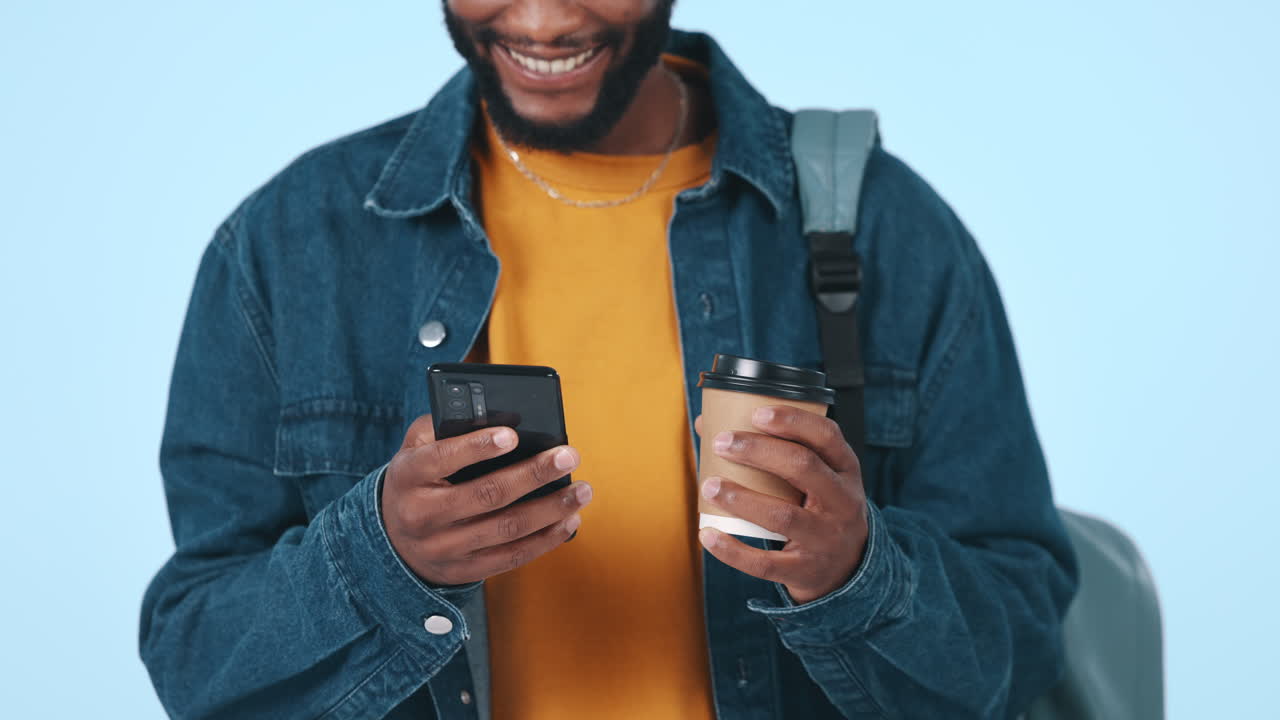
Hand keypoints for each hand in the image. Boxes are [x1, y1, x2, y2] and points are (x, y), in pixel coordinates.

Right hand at [382, 415, 591, 585]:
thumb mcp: (416, 448)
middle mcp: (423, 515)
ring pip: (506, 529)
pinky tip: (569, 520)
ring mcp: (444, 548)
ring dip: (550, 509)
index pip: (441, 458)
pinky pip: (511, 557)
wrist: (394, 541)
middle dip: (532, 474)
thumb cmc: (419, 480)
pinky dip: (546, 539)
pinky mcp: (464, 570)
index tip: (513, 435)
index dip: (478, 446)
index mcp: (408, 476)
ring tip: (581, 490)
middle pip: (486, 495)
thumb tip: (498, 416)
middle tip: (568, 456)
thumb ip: (447, 427)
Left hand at [694, 406, 867, 604]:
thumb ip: (774, 449)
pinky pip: (766, 563)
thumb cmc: (819, 507)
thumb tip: (706, 424)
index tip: (756, 413)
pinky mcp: (805, 570)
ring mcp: (826, 538)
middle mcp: (842, 502)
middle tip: (722, 442)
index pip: (826, 436)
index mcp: (845, 470)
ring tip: (709, 485)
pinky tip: (707, 535)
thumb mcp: (817, 476)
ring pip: (782, 516)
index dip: (793, 421)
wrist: (847, 567)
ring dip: (741, 498)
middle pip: (803, 467)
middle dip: (758, 451)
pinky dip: (733, 550)